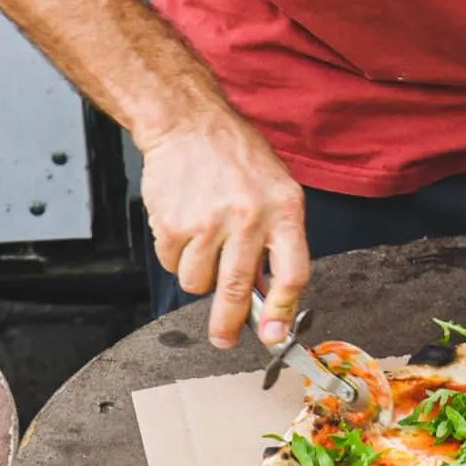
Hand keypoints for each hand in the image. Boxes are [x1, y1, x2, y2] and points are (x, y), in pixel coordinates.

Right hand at [138, 107, 309, 350]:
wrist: (191, 125)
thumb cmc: (238, 159)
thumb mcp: (278, 191)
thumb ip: (277, 241)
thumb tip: (269, 296)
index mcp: (285, 210)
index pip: (293, 273)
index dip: (284, 311)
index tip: (275, 335)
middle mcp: (249, 218)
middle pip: (238, 290)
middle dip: (228, 325)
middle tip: (224, 340)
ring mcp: (209, 223)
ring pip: (198, 283)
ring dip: (198, 276)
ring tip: (204, 243)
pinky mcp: (173, 225)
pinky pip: (171, 265)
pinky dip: (175, 257)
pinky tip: (185, 227)